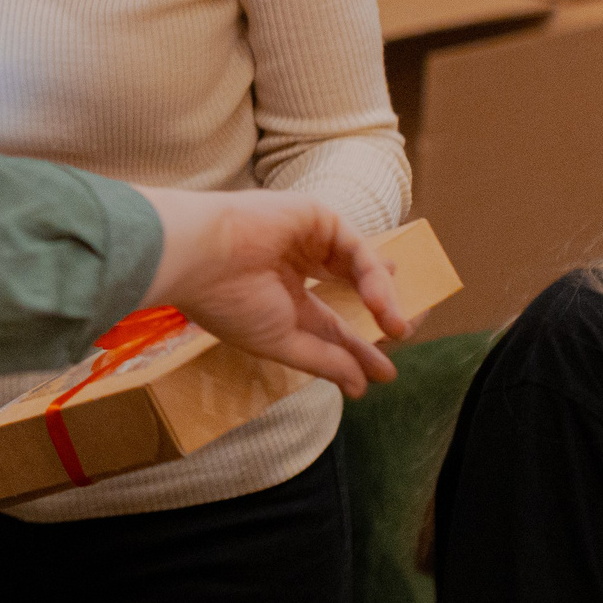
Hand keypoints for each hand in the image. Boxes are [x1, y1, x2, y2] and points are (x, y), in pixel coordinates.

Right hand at [135, 189, 406, 396]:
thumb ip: (325, 359)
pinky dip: (373, 276)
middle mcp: (294, 264)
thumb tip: (362, 386)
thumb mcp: (282, 341)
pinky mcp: (315, 216)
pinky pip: (355, 247)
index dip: (356, 348)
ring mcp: (305, 238)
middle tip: (402, 333)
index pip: (328, 322)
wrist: (200, 256)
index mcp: (278, 294)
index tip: (384, 374)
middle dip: (380, 312)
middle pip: (351, 288)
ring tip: (396, 328)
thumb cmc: (229, 302)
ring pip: (359, 267)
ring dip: (382, 299)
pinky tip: (380, 305)